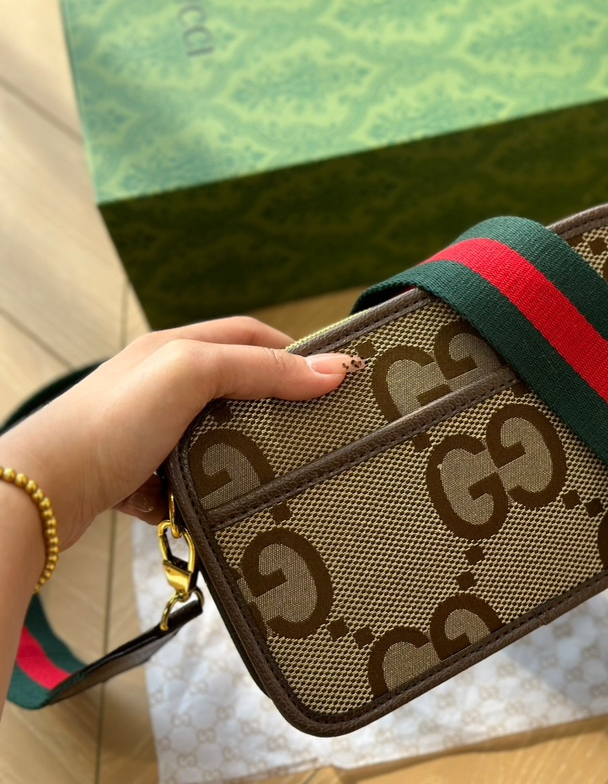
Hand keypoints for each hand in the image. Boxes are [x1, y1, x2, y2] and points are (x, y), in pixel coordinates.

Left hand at [0, 316, 356, 550]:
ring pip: (220, 435)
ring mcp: (150, 430)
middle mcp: (162, 384)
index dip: (294, 353)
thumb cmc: (110, 422)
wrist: (43, 490)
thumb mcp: (193, 374)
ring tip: (280, 469)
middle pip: (238, 385)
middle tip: (315, 428)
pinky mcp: (142, 474)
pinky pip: (195, 478)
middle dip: (275, 405)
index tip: (332, 379)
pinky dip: (216, 488)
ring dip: (248, 450)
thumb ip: (262, 370)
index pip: (249, 336)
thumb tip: (335, 369)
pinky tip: (229, 501)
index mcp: (174, 347)